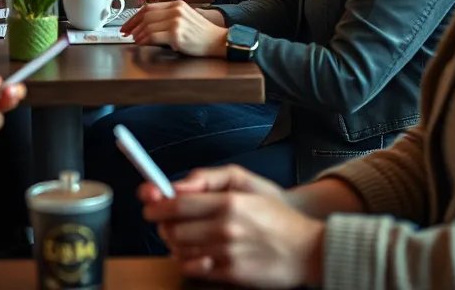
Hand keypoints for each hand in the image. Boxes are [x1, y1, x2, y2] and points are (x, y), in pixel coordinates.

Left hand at [121, 1, 225, 55]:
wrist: (218, 41)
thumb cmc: (202, 33)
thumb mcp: (185, 17)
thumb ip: (168, 17)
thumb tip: (146, 24)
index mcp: (177, 4)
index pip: (149, 7)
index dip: (135, 16)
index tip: (128, 23)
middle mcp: (176, 10)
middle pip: (146, 15)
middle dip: (132, 24)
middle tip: (125, 32)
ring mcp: (176, 22)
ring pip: (147, 26)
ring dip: (137, 34)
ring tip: (134, 39)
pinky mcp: (176, 35)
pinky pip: (153, 36)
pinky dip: (144, 40)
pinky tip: (141, 43)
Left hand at [140, 168, 322, 287]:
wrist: (307, 250)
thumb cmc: (275, 212)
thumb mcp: (246, 181)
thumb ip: (209, 177)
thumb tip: (178, 185)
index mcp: (228, 203)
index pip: (177, 204)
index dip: (156, 203)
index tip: (147, 201)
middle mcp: (225, 230)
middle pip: (173, 229)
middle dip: (162, 222)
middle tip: (164, 218)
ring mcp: (227, 255)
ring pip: (180, 250)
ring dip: (173, 241)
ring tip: (182, 233)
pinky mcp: (231, 276)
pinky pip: (194, 269)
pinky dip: (187, 260)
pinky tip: (196, 251)